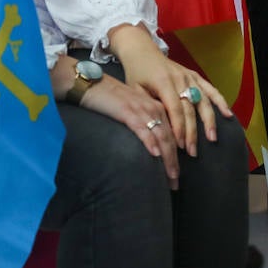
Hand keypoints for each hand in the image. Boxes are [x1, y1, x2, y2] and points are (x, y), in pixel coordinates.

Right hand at [77, 74, 180, 189]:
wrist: (92, 83)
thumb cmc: (109, 99)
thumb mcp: (131, 109)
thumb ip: (142, 123)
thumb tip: (150, 146)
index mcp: (156, 107)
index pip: (172, 135)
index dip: (176, 156)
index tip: (176, 176)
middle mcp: (153, 108)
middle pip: (170, 139)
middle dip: (174, 163)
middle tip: (175, 184)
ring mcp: (141, 109)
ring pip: (161, 136)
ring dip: (167, 158)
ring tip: (171, 176)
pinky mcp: (128, 111)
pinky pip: (143, 128)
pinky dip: (150, 142)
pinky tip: (155, 154)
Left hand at [112, 26, 232, 158]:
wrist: (142, 51)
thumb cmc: (136, 73)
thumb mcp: (134, 90)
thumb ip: (147, 107)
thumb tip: (155, 130)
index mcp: (164, 82)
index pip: (175, 110)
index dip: (179, 129)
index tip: (180, 146)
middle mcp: (180, 79)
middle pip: (190, 109)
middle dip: (192, 132)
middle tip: (193, 152)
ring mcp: (189, 76)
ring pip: (203, 101)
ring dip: (209, 121)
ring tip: (212, 138)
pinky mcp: (194, 76)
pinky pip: (210, 89)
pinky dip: (220, 101)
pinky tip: (228, 114)